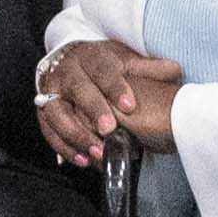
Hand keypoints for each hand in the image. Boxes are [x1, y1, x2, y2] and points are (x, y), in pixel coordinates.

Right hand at [36, 38, 181, 165]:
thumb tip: (174, 69)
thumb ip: (148, 68)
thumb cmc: (102, 66)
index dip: (115, 87)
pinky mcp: (43, 112)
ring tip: (97, 152)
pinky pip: (49, 132)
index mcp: (90, 56)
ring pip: (58, 113)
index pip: (102, 69)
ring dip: (76, 134)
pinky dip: (64, 148)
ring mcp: (51, 92)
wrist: (69, 62)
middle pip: (78, 89)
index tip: (129, 106)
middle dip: (93, 110)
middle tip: (109, 129)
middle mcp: (67, 72)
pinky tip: (83, 160)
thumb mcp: (125, 60)